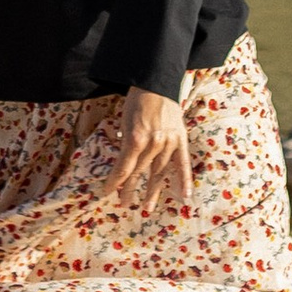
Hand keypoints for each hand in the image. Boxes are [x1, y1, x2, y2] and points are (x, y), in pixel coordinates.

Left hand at [101, 85, 191, 209]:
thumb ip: (125, 145)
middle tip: (125, 204)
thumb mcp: (124, 122)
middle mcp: (153, 143)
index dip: (115, 182)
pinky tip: (184, 195)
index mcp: (136, 138)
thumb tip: (124, 167)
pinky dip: (184, 180)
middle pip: (140, 173)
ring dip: (152, 192)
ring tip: (147, 208)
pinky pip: (183, 163)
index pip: (124, 168)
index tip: (108, 192)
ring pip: (159, 173)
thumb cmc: (136, 101)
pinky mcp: (181, 140)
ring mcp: (169, 143)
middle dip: (130, 190)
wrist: (156, 82)